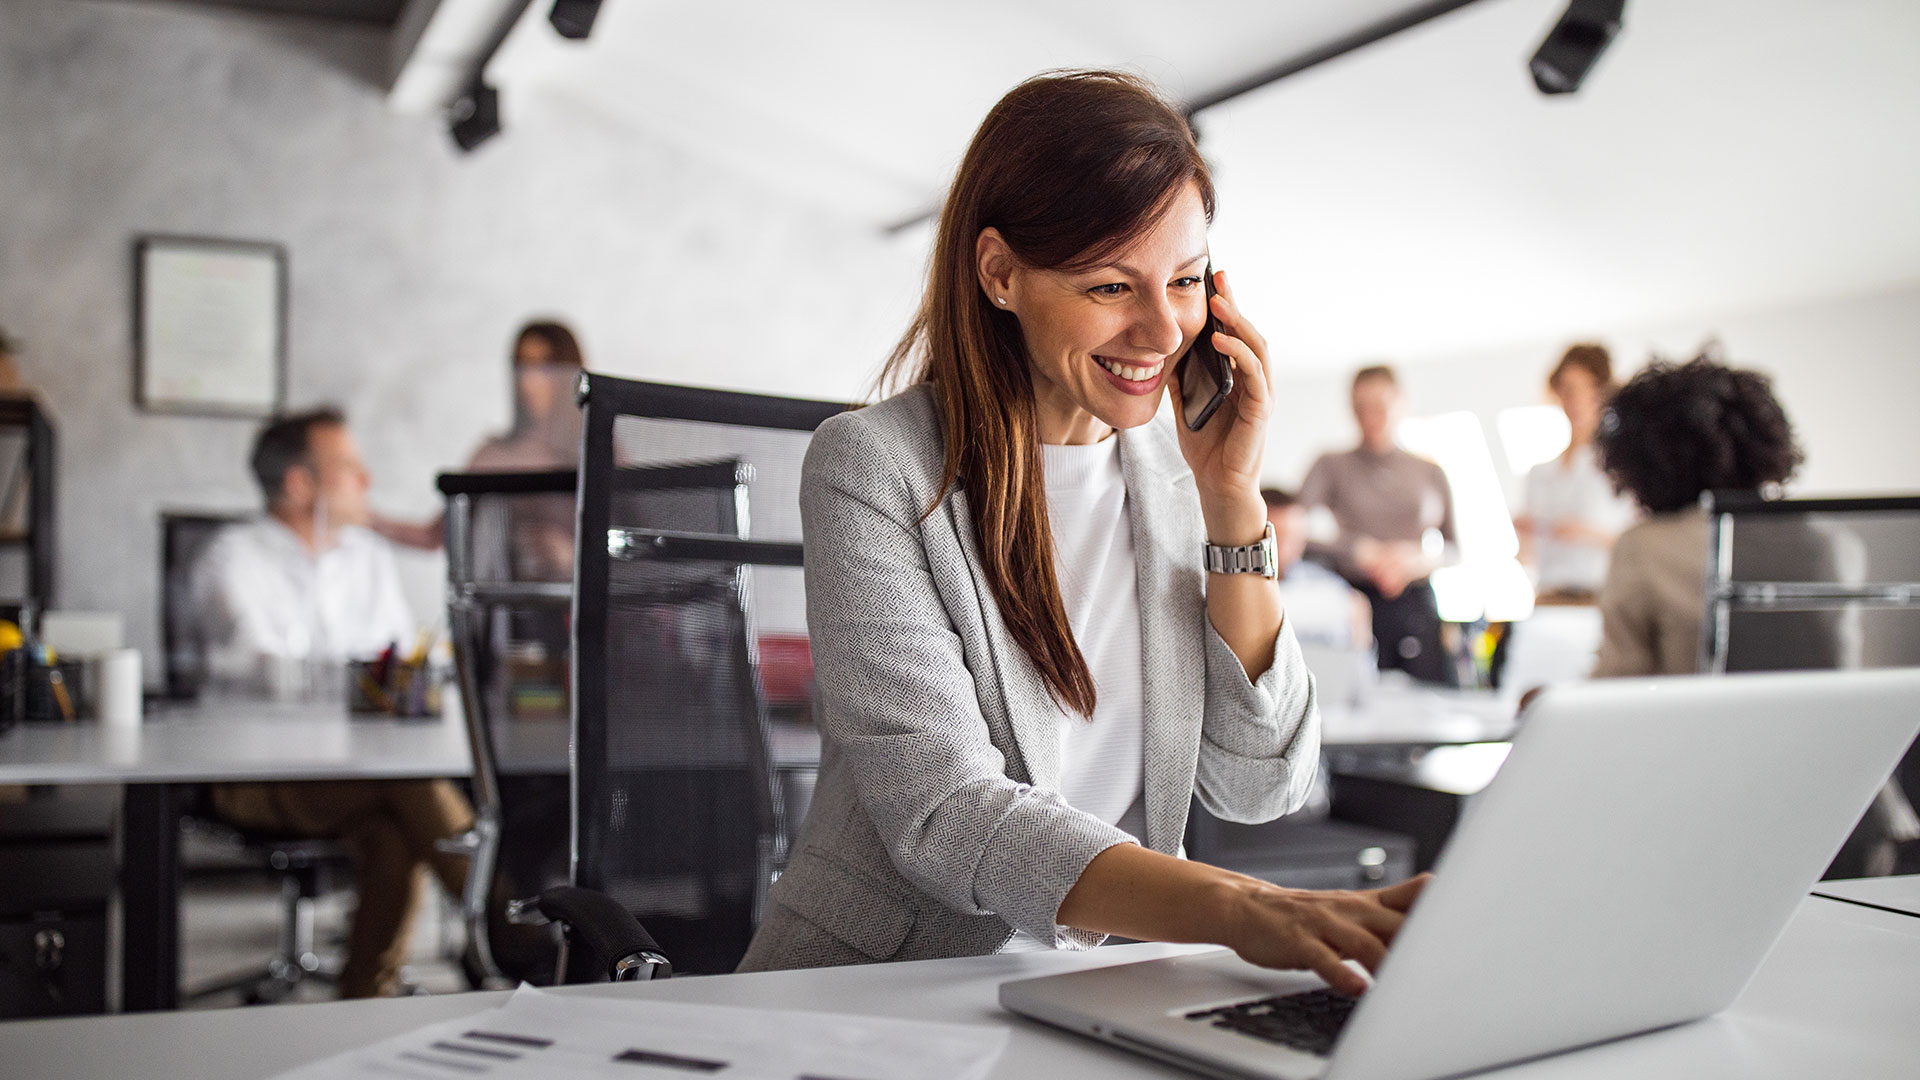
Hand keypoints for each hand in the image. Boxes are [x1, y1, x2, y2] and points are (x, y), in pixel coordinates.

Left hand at [1169, 270, 1271, 518]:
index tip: (1212, 280)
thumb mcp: (1184, 404)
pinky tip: (1221, 341)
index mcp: (1239, 377)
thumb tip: (1162, 351)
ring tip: (1219, 303)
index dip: (1227, 306)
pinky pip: (1255, 376)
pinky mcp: (1260, 411)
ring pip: (1257, 348)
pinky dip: (1239, 355)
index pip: (1235, 334)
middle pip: (1249, 332)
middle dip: (1235, 304)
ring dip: (1239, 323)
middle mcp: (1255, 381)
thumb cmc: (1206, 448)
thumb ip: (1180, 378)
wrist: (1216, 485)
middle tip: (1219, 278)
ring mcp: (1261, 395)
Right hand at [1223, 874, 1430, 994]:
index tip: (1470, 928)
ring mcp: (1324, 924)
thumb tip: (1436, 903)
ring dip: (1388, 965)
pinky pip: (1323, 958)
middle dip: (1423, 945)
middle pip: (1396, 925)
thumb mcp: (1352, 906)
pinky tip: (1357, 990)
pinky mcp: (1299, 941)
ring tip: (1407, 987)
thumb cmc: (1306, 914)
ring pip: (1365, 944)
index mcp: (1366, 903)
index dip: (1442, 911)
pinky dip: (1341, 975)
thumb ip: (1392, 906)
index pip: (1413, 899)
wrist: (1248, 907)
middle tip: (1449, 967)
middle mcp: (1350, 910)